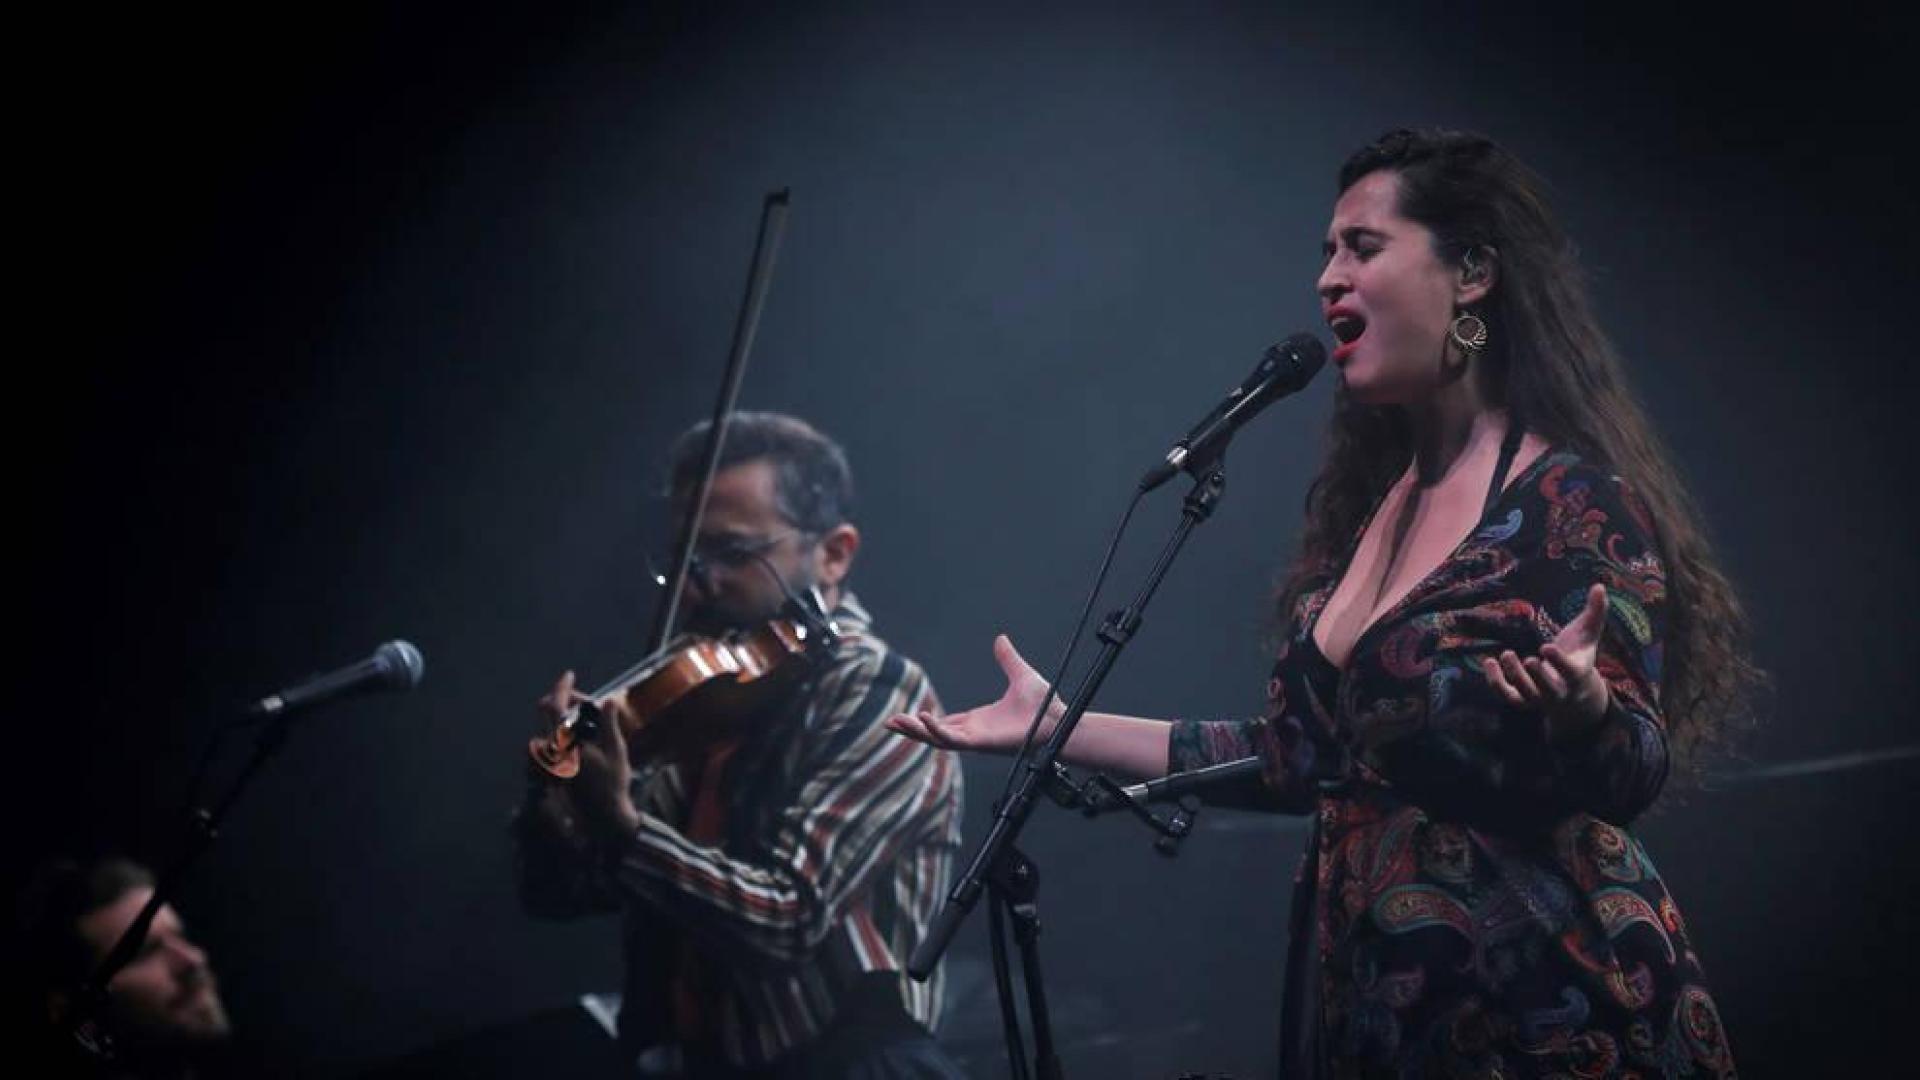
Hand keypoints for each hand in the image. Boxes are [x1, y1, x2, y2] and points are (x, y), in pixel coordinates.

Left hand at [540, 670, 641, 837]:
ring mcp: (549, 762)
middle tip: (588, 704)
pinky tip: (582, 741)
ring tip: (588, 724)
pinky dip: (564, 734)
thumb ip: (608, 722)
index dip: (561, 687)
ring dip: (564, 719)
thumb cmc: (613, 784)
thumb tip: (609, 699)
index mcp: (565, 743)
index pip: (555, 706)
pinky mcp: (552, 771)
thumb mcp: (616, 749)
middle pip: (548, 713)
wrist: (604, 817)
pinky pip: (552, 743)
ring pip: (549, 728)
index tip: (569, 675)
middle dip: (566, 701)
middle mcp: (552, 751)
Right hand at [885, 634, 1054, 754]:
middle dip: (911, 730)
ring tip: (896, 723)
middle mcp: (974, 732)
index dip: (924, 722)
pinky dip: (936, 731)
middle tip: (889, 723)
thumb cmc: (1044, 704)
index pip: (944, 723)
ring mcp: (976, 738)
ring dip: (916, 731)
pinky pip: (952, 739)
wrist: (1058, 718)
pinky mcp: (981, 742)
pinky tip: (922, 721)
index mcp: (978, 720)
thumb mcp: (1020, 675)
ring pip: (938, 739)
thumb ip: (1007, 659)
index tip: (906, 716)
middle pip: (934, 734)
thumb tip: (1000, 639)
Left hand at [1481, 584, 1611, 740]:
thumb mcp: (1588, 634)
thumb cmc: (1579, 655)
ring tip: (1506, 654)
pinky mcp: (1524, 700)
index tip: (1546, 647)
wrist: (1573, 691)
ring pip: (1526, 695)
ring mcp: (1541, 699)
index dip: (1559, 662)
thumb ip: (1595, 612)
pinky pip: (1508, 696)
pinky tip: (1489, 661)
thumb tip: (1599, 585)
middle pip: (1549, 691)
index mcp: (1578, 674)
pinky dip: (1496, 682)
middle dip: (1537, 677)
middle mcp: (1560, 691)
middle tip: (1527, 660)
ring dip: (1514, 676)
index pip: (1571, 672)